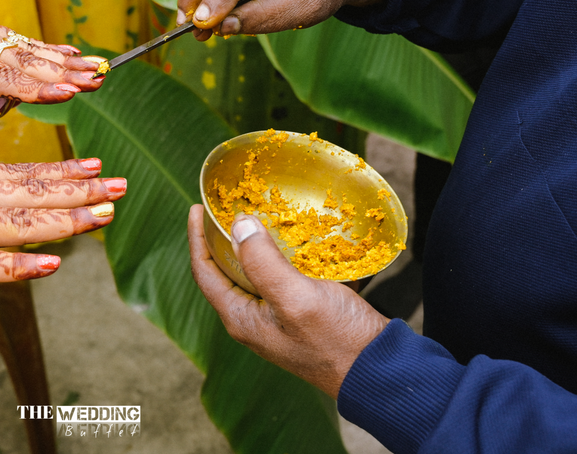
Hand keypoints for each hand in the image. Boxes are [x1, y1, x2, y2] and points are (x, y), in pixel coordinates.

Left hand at [0, 8, 103, 150]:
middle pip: (24, 59)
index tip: (67, 93)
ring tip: (97, 69)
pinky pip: (19, 41)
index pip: (1, 76)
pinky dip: (47, 49)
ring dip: (63, 60)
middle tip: (97, 80)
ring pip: (27, 48)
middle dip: (63, 72)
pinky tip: (72, 56)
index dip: (35, 88)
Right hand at [0, 155, 124, 281]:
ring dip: (63, 218)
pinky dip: (16, 264)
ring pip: (15, 220)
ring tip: (103, 212)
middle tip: (119, 185)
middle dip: (76, 191)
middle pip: (26, 193)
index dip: (57, 173)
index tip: (93, 167)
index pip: (15, 175)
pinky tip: (51, 263)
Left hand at [188, 206, 387, 398]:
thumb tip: (237, 224)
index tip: (197, 207)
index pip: (204, 272)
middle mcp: (253, 319)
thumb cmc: (337, 340)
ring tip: (258, 214)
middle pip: (226, 270)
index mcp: (241, 319)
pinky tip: (294, 237)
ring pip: (255, 272)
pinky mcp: (300, 312)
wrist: (380, 371)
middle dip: (223, 237)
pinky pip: (281, 276)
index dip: (197, 238)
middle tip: (227, 206)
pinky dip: (283, 254)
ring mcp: (276, 317)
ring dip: (254, 243)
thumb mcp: (295, 298)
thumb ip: (262, 262)